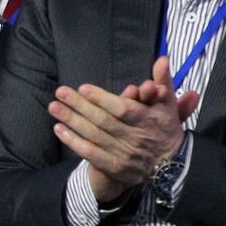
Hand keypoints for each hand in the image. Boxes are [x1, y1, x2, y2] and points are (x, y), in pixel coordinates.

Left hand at [48, 57, 199, 203]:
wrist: (171, 166)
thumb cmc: (165, 129)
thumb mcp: (168, 104)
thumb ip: (163, 81)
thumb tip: (161, 59)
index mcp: (148, 120)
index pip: (123, 109)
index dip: (102, 99)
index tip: (83, 88)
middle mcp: (135, 137)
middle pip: (103, 121)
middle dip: (79, 106)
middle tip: (60, 92)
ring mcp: (123, 154)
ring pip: (93, 136)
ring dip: (71, 121)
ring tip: (54, 107)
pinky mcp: (114, 166)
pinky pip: (90, 154)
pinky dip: (73, 141)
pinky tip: (59, 129)